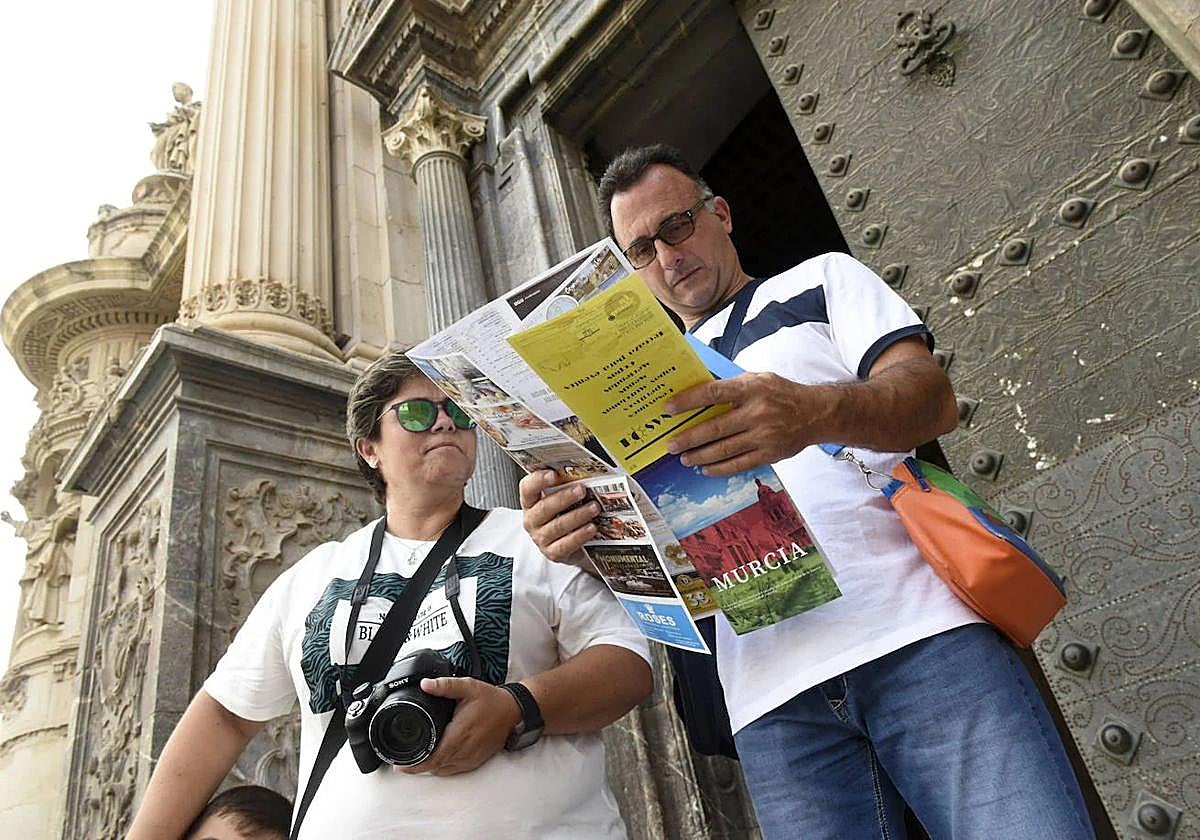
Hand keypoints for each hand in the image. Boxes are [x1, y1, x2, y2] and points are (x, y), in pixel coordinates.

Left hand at [396, 678, 521, 775]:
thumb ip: (445, 686)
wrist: (514, 712)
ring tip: (415, 758)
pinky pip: (453, 770)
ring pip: (443, 770)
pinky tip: (435, 758)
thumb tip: (425, 684)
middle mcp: (465, 750)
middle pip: (435, 767)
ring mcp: (471, 758)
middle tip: (402, 761)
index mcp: (460, 734)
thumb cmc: (491, 700)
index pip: (434, 758)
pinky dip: (441, 767)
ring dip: (428, 767)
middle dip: (416, 766)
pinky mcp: (475, 761)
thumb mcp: (468, 687)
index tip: (400, 765)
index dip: (415, 764)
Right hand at [519, 470, 598, 566]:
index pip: (527, 488)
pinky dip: (580, 535)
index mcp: (530, 502)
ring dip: (578, 515)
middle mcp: (532, 520)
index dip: (538, 480)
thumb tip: (581, 472)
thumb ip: (565, 486)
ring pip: (557, 526)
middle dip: (564, 497)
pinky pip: (566, 544)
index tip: (553, 474)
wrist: (570, 545)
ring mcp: (541, 538)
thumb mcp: (561, 500)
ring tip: (594, 507)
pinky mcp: (552, 553)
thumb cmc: (564, 516)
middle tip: (581, 490)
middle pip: (544, 508)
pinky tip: (592, 527)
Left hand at [665, 372, 823, 475]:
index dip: (688, 401)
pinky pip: (738, 464)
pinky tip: (705, 468)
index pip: (713, 393)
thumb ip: (732, 385)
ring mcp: (763, 435)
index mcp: (752, 388)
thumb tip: (699, 389)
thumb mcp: (759, 378)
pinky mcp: (769, 454)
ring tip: (685, 458)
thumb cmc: (782, 394)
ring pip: (724, 450)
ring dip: (700, 456)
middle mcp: (757, 412)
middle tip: (672, 444)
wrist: (816, 413)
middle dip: (689, 438)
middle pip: (715, 428)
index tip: (670, 408)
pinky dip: (719, 468)